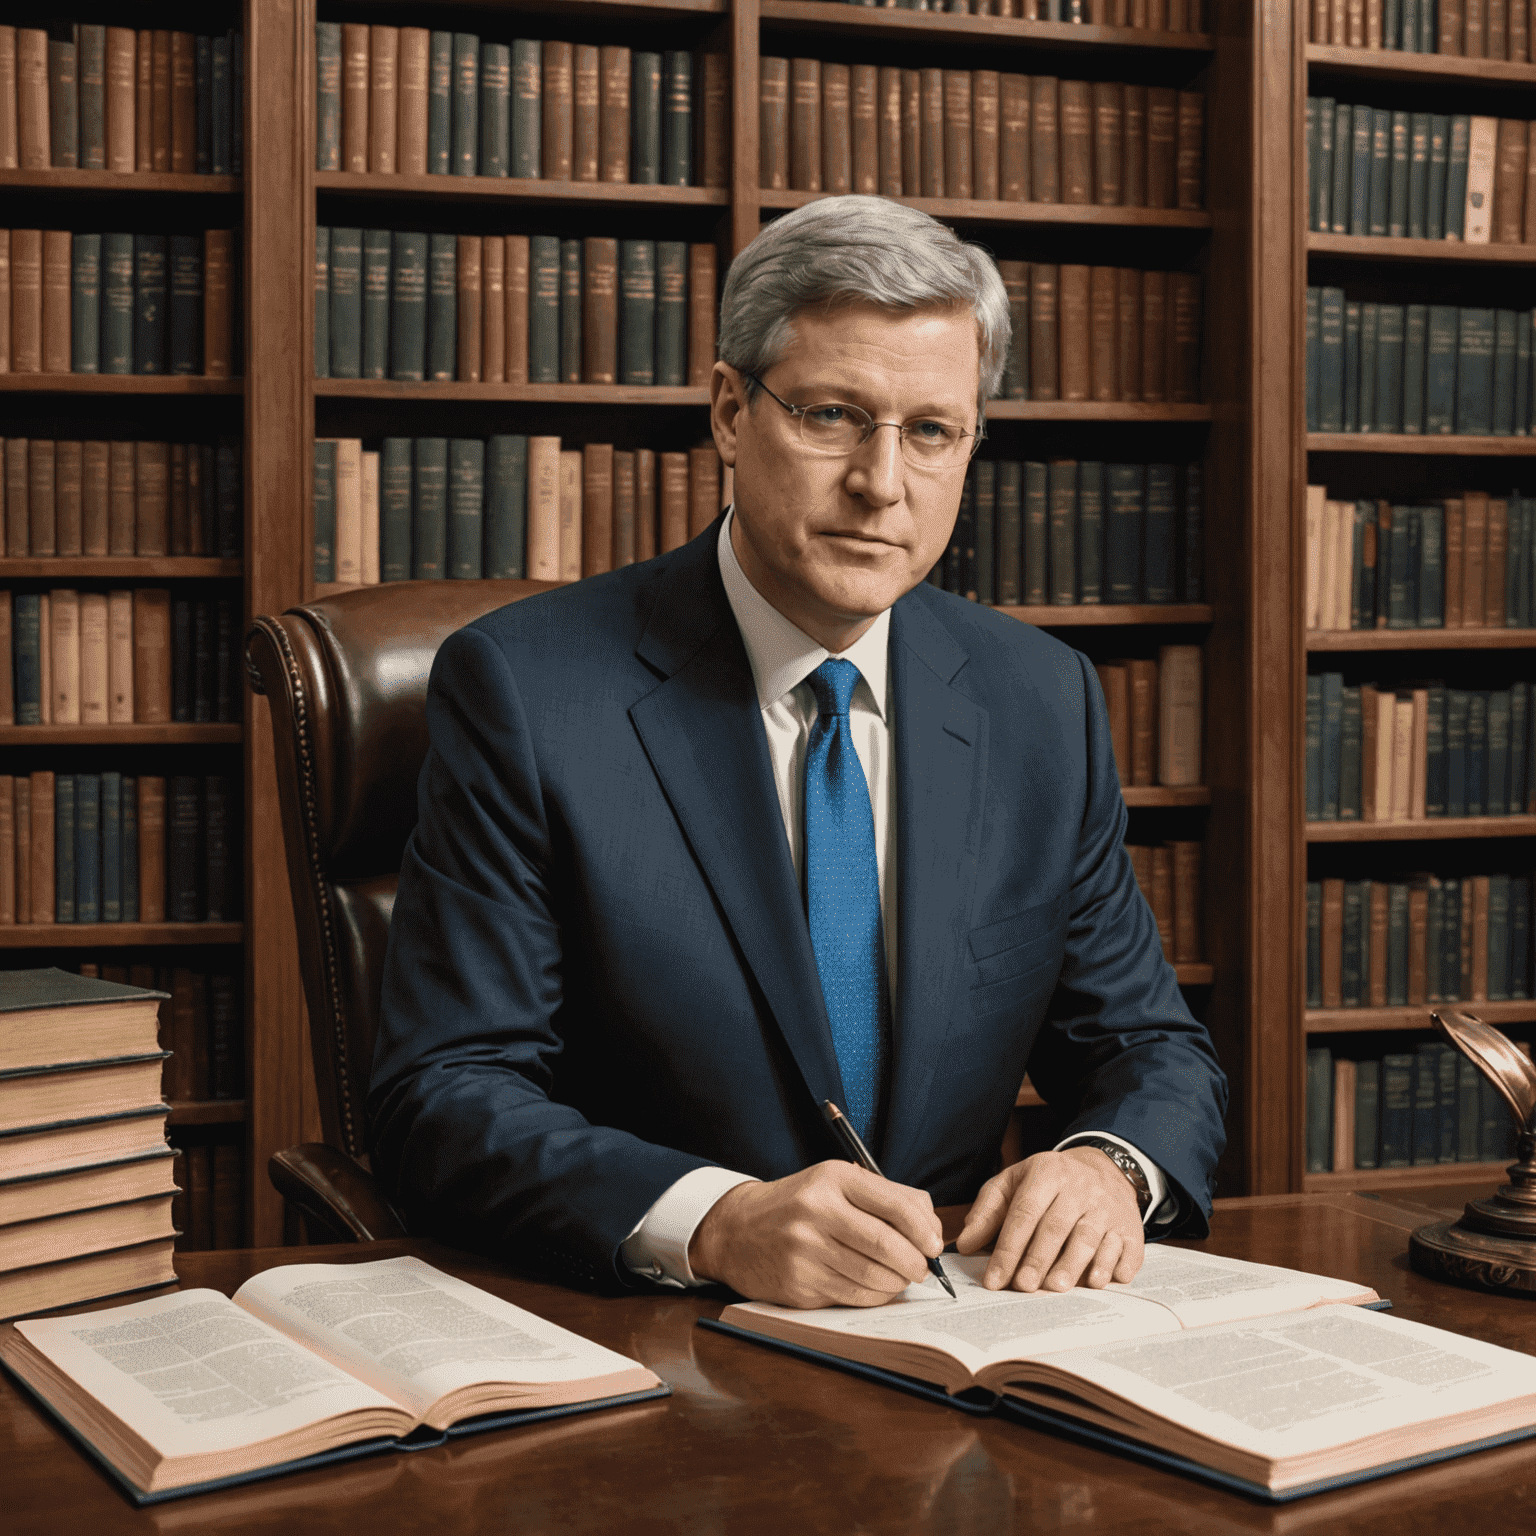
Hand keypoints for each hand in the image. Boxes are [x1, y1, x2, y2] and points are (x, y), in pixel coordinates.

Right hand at [687, 1161, 943, 1308]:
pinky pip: (854, 1296)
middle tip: (922, 1268)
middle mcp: (818, 1211)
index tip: (934, 1244)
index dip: (925, 1230)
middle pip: (888, 1245)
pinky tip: (876, 1287)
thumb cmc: (798, 1205)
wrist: (735, 1229)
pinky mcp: (799, 1283)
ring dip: (898, 1283)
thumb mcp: (835, 1182)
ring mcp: (806, 1250)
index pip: (897, 1205)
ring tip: (900, 1277)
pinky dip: (875, 1295)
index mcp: (833, 1178)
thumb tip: (932, 1227)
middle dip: (916, 1263)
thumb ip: (885, 1196)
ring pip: (874, 1276)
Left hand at [954, 1146, 1144, 1292]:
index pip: (1024, 1213)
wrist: (1103, 1170)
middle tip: (1023, 1286)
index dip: (1008, 1249)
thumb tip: (965, 1243)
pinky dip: (1113, 1267)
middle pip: (1056, 1227)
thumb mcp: (1013, 1183)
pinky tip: (1098, 1281)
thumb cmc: (1049, 1183)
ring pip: (1089, 1237)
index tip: (994, 1279)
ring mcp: (1108, 1207)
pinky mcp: (1131, 1227)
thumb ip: (987, 1211)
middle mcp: (1080, 1187)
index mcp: (1047, 1173)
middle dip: (1038, 1259)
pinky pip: (1125, 1248)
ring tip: (1055, 1287)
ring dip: (1072, 1265)